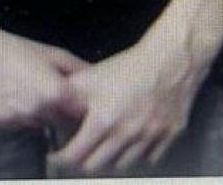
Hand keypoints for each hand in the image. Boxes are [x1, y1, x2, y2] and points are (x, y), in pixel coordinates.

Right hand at [0, 20, 85, 131]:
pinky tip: (4, 95)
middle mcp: (37, 112)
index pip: (80, 113)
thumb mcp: (48, 51)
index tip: (74, 98)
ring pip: (34, 124)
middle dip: (56, 110)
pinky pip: (12, 125)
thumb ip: (76, 67)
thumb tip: (95, 76)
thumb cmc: (9, 47)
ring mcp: (15, 122)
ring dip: (34, 113)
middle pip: (57, 122)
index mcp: (54, 93)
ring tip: (22, 89)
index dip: (78, 106)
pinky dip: (12, 115)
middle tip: (45, 90)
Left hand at [47, 36, 206, 174]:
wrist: (169, 56)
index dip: (61, 157)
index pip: (76, 154)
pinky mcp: (168, 136)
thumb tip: (53, 105)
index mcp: (104, 119)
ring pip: (122, 166)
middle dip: (82, 162)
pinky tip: (130, 144)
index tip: (57, 155)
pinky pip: (149, 159)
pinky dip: (137, 156)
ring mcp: (149, 138)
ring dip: (109, 161)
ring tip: (102, 149)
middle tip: (78, 153)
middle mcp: (127, 134)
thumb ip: (71, 95)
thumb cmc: (132, 65)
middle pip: (96, 166)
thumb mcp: (93, 75)